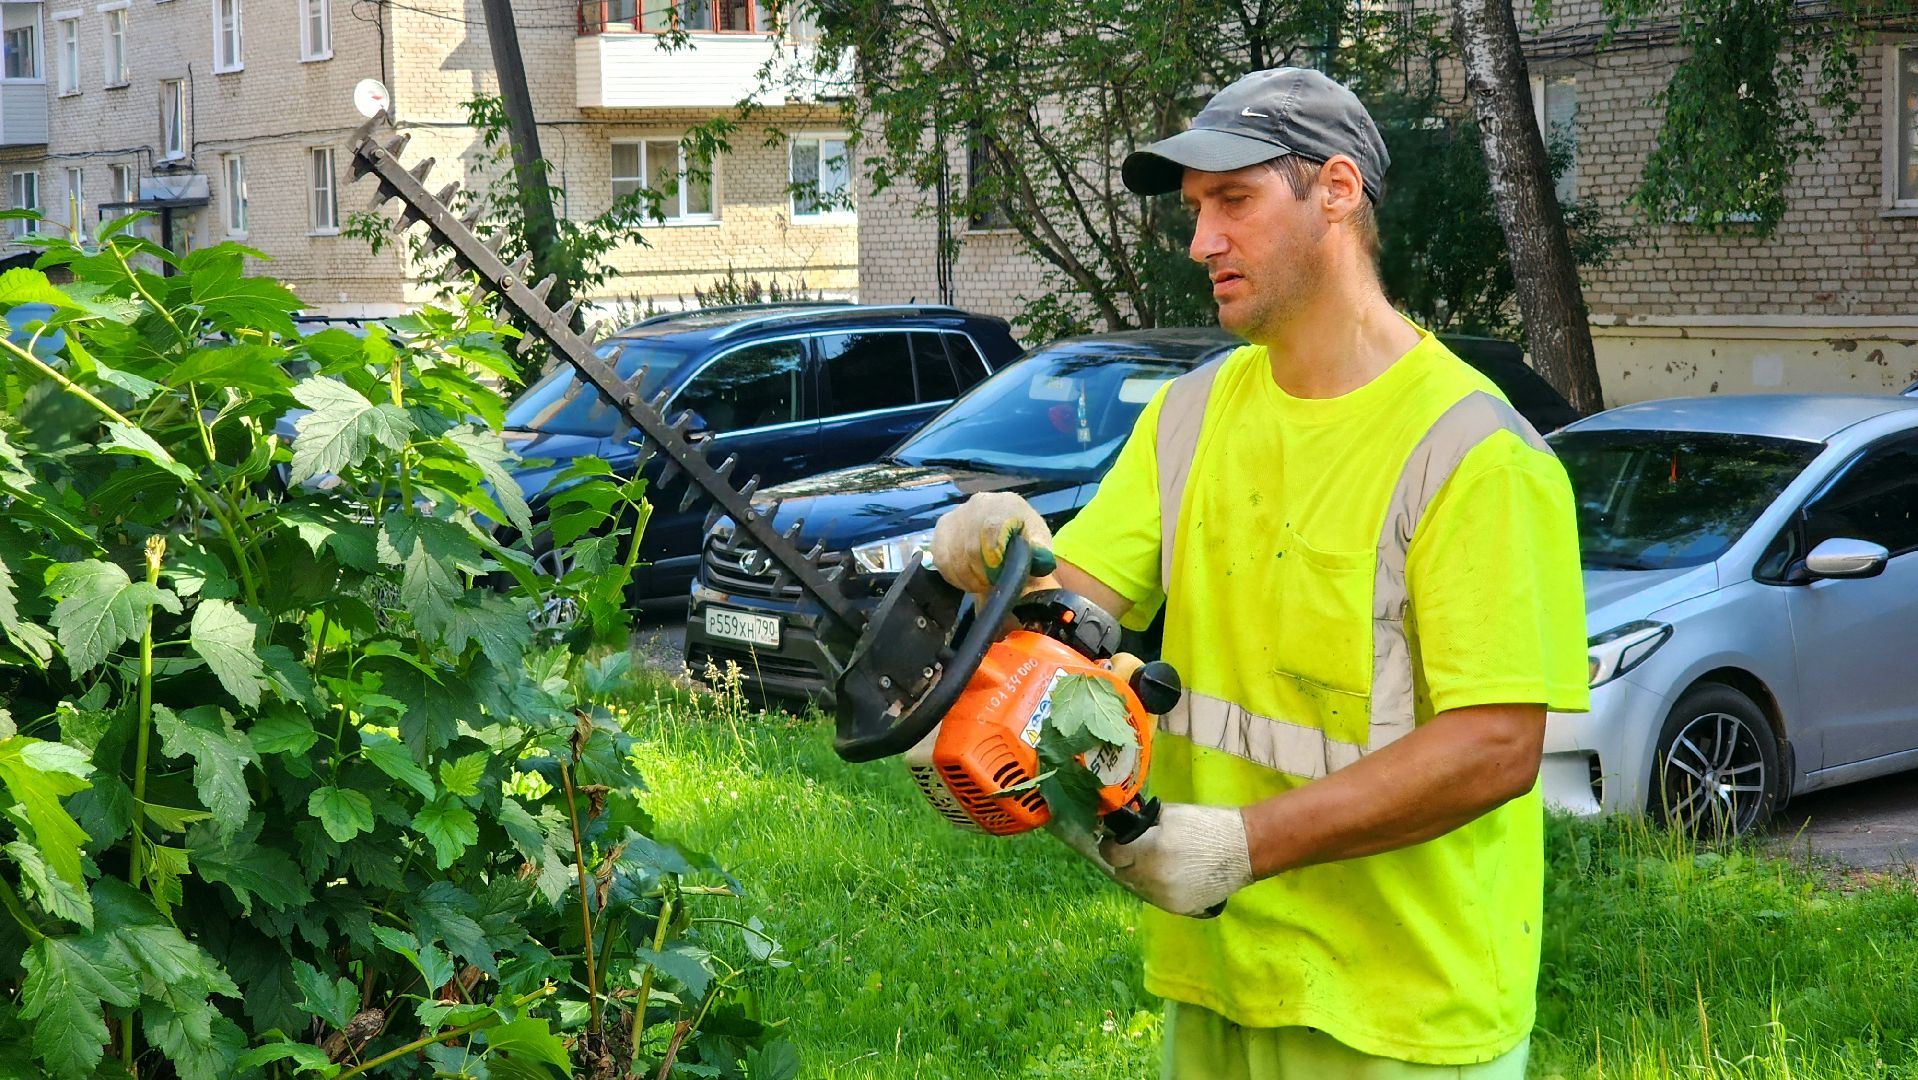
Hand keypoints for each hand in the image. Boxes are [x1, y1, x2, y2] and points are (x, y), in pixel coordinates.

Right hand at [930, 492, 1055, 597]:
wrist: (1008, 536)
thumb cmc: (1026, 542)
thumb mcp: (1040, 546)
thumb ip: (1040, 550)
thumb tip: (1037, 555)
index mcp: (1006, 504)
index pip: (991, 527)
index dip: (992, 554)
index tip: (997, 573)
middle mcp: (978, 503)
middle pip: (970, 545)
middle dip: (981, 573)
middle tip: (991, 583)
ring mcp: (956, 514)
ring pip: (953, 555)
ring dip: (967, 577)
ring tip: (981, 583)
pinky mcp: (941, 528)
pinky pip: (941, 558)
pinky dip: (953, 575)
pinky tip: (967, 579)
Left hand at [1046, 803, 1253, 917]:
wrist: (1244, 849)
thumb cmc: (1206, 825)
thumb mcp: (1170, 814)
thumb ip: (1142, 824)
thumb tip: (1121, 827)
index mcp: (1150, 850)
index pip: (1111, 854)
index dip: (1111, 845)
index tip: (1117, 840)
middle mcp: (1153, 878)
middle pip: (1123, 872)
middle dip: (1127, 860)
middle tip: (1139, 850)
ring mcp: (1165, 898)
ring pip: (1137, 887)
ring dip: (1140, 875)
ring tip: (1158, 863)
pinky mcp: (1178, 909)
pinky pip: (1155, 898)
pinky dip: (1157, 888)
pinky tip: (1171, 875)